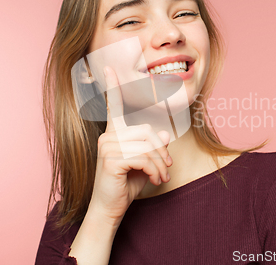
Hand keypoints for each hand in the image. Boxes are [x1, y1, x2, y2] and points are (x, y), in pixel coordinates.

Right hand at [87, 66, 171, 223]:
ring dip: (160, 165)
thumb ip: (153, 147)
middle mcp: (108, 136)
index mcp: (114, 133)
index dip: (113, 86)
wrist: (111, 208)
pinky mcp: (111, 159)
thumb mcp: (145, 163)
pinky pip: (144, 159)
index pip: (113, 106)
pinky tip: (155, 181)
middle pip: (148, 133)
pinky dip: (155, 171)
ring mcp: (108, 146)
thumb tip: (164, 133)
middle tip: (167, 169)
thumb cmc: (127, 184)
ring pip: (148, 147)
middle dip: (162, 153)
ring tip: (162, 178)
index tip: (109, 67)